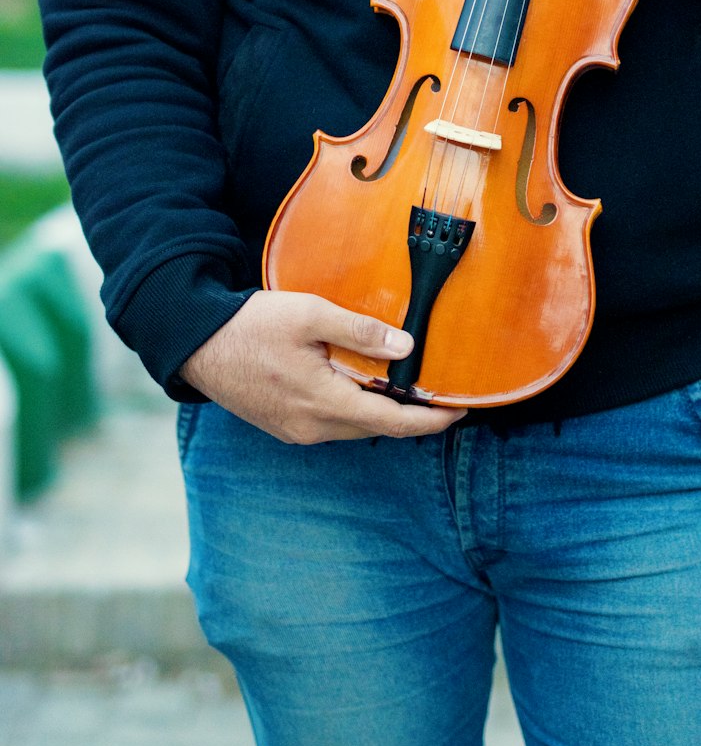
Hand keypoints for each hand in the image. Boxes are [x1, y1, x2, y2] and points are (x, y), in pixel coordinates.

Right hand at [178, 289, 465, 443]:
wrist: (197, 344)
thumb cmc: (252, 326)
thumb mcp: (311, 314)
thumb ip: (360, 332)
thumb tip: (406, 346)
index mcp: (324, 403)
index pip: (393, 421)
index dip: (430, 420)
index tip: (458, 410)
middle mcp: (313, 428)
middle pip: (376, 427)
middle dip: (409, 413)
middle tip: (437, 391)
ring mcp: (296, 430)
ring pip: (354, 426)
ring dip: (381, 409)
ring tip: (404, 384)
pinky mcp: (284, 425)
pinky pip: (332, 422)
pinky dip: (355, 407)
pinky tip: (360, 383)